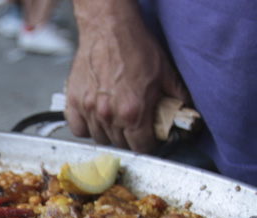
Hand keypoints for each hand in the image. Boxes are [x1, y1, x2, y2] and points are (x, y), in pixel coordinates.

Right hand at [65, 0, 188, 152]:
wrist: (110, 29)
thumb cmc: (135, 47)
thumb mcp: (166, 73)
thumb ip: (177, 98)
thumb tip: (184, 113)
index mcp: (134, 112)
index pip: (141, 146)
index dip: (148, 143)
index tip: (149, 137)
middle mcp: (109, 115)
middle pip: (120, 144)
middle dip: (130, 137)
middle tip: (135, 124)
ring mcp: (89, 110)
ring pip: (99, 138)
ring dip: (109, 133)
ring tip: (116, 119)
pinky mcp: (74, 102)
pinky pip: (78, 129)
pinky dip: (87, 127)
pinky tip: (96, 118)